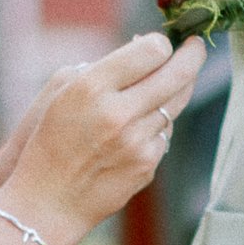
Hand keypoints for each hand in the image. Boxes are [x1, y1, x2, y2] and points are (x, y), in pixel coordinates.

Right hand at [0, 32, 205, 244]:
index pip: (151, 51)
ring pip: (174, 105)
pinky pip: (164, 135)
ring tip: (167, 84)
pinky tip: (138, 129)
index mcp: (91, 87)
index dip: (161, 44)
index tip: (163, 44)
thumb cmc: (50, 140)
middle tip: (196, 46)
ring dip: (173, 92)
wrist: (47, 200)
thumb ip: (105, 65)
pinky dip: (156, 127)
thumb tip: (146, 46)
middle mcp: (118, 114)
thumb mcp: (62, 92)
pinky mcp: (146, 166)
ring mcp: (136, 143)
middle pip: (176, 74)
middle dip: (193, 55)